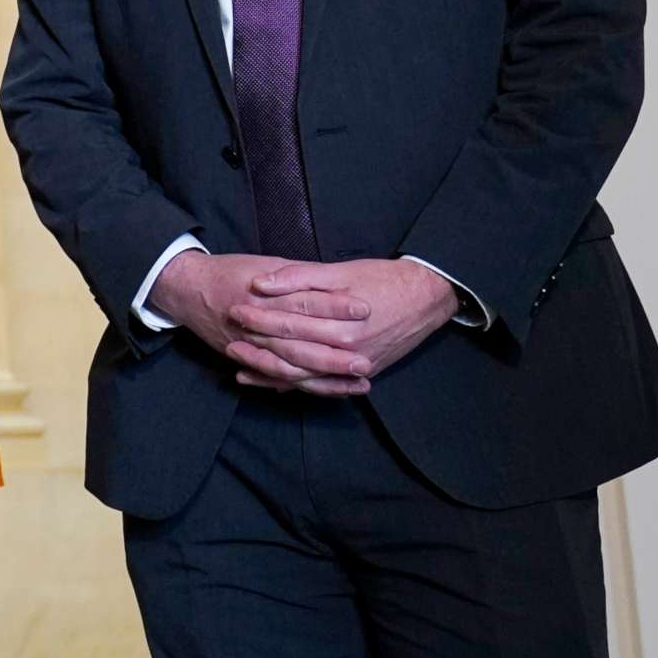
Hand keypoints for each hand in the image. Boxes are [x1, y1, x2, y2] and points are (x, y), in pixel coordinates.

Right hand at [150, 250, 374, 396]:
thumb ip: (298, 276)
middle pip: (300, 344)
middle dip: (334, 356)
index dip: (335, 306)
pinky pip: (277, 377)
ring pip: (291, 368)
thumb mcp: (266, 264)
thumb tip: (334, 284)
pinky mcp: (246, 358)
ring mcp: (250, 346)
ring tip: (357, 381)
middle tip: (365, 361)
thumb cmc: (229, 271)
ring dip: (325, 378)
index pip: (305, 302)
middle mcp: (257, 325)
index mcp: (265, 297)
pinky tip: (332, 390)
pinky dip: (304, 386)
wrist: (187, 287)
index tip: (364, 309)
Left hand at [230, 258, 459, 390]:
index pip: (288, 324)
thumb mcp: (340, 271)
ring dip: (271, 373)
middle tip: (231, 339)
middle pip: (292, 353)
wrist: (427, 297)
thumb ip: (298, 277)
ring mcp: (355, 366)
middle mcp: (346, 351)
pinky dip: (298, 386)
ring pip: (305, 377)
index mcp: (339, 324)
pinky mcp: (361, 373)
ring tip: (242, 368)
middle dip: (258, 347)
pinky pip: (324, 386)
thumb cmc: (382, 278)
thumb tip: (259, 283)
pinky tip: (275, 385)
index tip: (234, 310)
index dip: (258, 317)